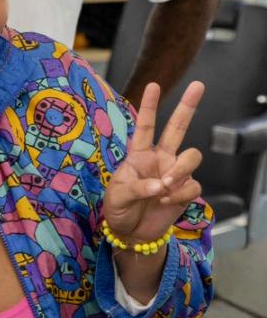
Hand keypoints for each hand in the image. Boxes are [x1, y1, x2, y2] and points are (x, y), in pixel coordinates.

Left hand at [103, 81, 204, 246]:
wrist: (130, 233)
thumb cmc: (118, 208)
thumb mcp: (118, 195)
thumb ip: (138, 187)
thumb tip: (161, 185)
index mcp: (139, 154)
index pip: (146, 125)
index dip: (151, 106)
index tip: (154, 85)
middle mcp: (160, 158)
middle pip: (178, 128)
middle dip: (188, 106)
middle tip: (198, 85)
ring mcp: (174, 173)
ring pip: (192, 156)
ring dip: (180, 170)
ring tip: (165, 185)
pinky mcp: (184, 191)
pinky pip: (193, 185)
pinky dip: (180, 193)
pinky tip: (166, 202)